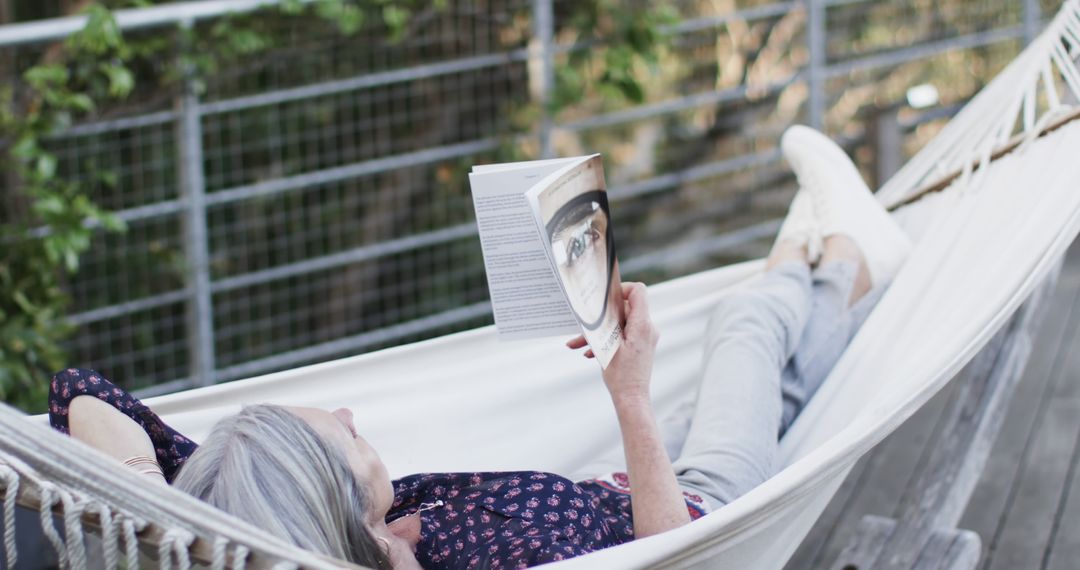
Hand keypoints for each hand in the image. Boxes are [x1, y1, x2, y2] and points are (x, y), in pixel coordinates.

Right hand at [566, 282, 658, 404]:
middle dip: (600, 317)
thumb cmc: (621, 376)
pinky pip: (622, 334)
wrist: (631, 399)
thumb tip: (599, 306)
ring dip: (598, 331)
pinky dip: (606, 339)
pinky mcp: (639, 345)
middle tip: (582, 327)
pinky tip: (588, 352)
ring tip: (577, 343)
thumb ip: (606, 322)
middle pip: (623, 309)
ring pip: (619, 324)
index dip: (621, 289)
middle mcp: (647, 328)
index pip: (638, 291)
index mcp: (642, 325)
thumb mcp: (608, 345)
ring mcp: (644, 337)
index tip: (604, 299)